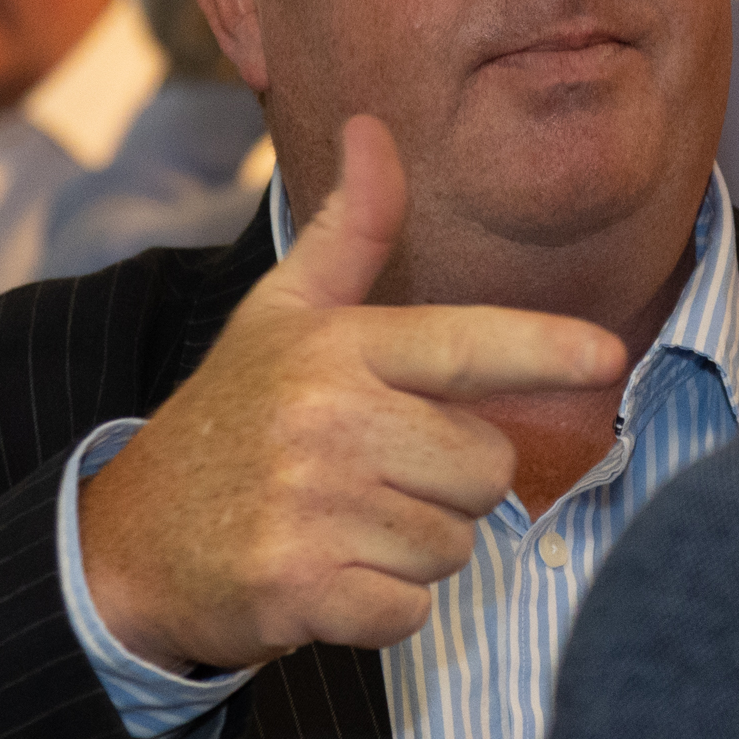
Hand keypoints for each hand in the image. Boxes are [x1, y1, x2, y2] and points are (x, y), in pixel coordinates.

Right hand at [79, 114, 625, 672]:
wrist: (130, 539)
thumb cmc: (234, 416)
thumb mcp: (283, 314)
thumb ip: (349, 231)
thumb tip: (373, 127)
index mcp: (336, 346)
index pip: (463, 343)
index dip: (543, 350)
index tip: (608, 356)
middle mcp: (324, 417)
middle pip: (485, 467)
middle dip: (448, 484)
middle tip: (371, 475)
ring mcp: (309, 504)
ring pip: (453, 542)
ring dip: (413, 549)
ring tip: (343, 522)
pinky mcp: (296, 587)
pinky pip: (411, 610)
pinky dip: (383, 609)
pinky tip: (329, 577)